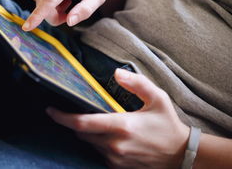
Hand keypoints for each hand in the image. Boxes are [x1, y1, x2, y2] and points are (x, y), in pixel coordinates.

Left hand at [46, 69, 189, 168]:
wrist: (182, 156)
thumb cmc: (168, 124)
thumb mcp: (158, 98)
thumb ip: (137, 83)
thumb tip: (116, 73)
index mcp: (122, 126)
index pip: (82, 123)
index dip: (62, 117)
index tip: (50, 110)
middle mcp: (114, 145)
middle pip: (81, 133)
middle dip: (76, 122)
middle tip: (80, 111)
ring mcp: (115, 159)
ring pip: (89, 143)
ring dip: (88, 133)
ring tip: (101, 122)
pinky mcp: (118, 167)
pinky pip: (99, 153)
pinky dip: (98, 143)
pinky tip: (111, 136)